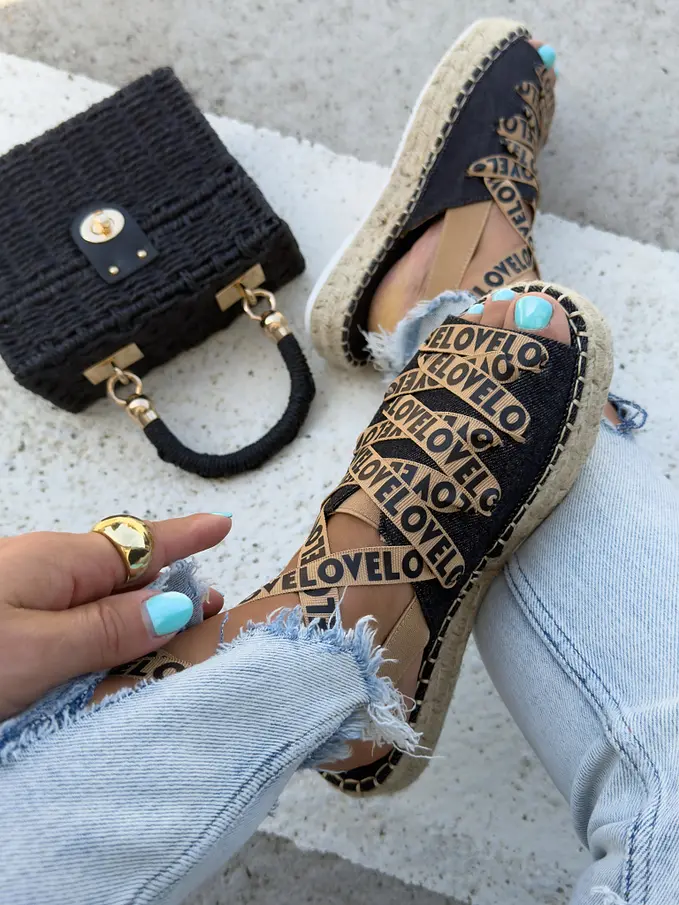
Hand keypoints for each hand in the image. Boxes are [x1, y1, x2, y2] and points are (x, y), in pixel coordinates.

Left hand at [0, 513, 230, 719]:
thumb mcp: (36, 648)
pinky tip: (107, 665)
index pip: (141, 545)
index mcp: (58, 562)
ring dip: (131, 627)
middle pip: (122, 578)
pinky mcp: (5, 629)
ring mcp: (18, 599)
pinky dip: (98, 643)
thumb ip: (105, 630)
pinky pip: (68, 628)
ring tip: (170, 648)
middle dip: (167, 593)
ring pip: (94, 607)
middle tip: (211, 615)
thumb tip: (172, 608)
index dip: (186, 537)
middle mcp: (42, 572)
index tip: (223, 525)